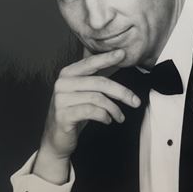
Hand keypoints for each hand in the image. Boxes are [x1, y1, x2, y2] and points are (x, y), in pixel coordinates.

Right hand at [33, 49, 140, 183]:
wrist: (56, 138)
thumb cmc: (74, 112)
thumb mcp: (84, 92)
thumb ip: (97, 78)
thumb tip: (118, 60)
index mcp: (68, 74)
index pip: (90, 62)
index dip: (107, 58)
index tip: (123, 53)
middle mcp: (62, 83)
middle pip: (99, 82)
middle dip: (121, 92)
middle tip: (136, 102)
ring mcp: (61, 100)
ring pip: (97, 98)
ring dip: (114, 109)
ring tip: (120, 117)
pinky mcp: (63, 115)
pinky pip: (91, 112)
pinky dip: (104, 116)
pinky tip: (108, 120)